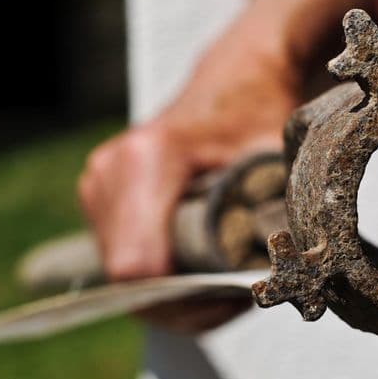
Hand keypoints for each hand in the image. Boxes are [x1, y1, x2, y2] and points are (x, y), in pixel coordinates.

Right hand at [79, 0, 374, 333]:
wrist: (238, 78)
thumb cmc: (259, 110)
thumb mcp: (279, 160)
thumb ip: (275, 213)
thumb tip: (274, 276)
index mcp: (146, 159)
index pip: (137, 267)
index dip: (187, 299)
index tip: (235, 294)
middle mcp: (110, 171)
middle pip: (131, 280)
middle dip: (187, 300)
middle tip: (240, 292)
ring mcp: (99, 184)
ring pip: (125, 276)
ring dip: (175, 292)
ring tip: (227, 279)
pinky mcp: (101, 196)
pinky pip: (124, 258)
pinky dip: (163, 275)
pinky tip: (204, 266)